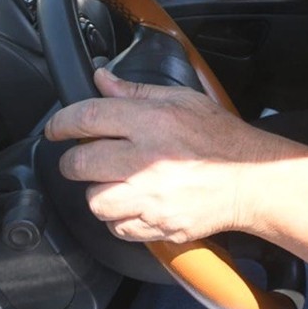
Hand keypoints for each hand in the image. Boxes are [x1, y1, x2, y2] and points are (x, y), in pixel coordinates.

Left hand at [44, 69, 289, 242]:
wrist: (251, 180)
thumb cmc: (220, 138)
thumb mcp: (182, 99)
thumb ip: (136, 91)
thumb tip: (101, 80)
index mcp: (151, 122)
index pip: (86, 118)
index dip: (61, 123)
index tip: (56, 128)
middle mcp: (147, 161)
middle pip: (80, 164)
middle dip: (74, 160)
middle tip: (86, 156)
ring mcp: (151, 198)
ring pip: (94, 200)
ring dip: (98, 190)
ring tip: (113, 181)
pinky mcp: (157, 225)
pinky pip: (116, 228)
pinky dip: (118, 218)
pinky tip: (131, 203)